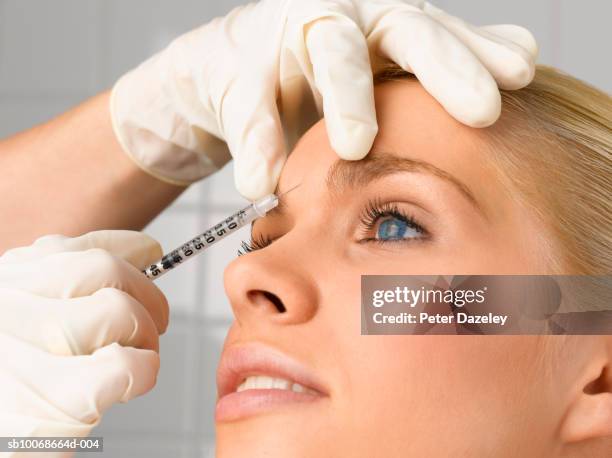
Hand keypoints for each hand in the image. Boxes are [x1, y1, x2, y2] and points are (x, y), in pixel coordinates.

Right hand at [0, 231, 168, 450]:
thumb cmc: (15, 378)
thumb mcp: (29, 313)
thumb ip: (74, 279)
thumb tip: (146, 252)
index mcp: (9, 281)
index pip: (85, 246)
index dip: (132, 252)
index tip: (150, 259)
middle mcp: (8, 305)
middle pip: (107, 270)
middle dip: (147, 298)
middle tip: (151, 327)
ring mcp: (24, 351)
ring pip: (120, 312)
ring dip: (144, 339)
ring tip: (133, 362)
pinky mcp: (49, 403)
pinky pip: (125, 366)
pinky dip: (141, 373)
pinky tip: (126, 388)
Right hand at [111, 0, 536, 199]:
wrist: (220, 73)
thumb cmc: (312, 75)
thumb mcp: (378, 69)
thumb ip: (445, 60)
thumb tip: (523, 56)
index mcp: (380, 24)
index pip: (438, 36)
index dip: (477, 57)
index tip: (521, 81)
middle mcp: (342, 20)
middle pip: (399, 31)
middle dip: (441, 66)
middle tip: (482, 111)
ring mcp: (285, 37)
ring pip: (328, 54)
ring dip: (347, 98)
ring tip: (358, 145)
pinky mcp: (233, 69)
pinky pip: (247, 107)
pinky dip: (255, 142)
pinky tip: (260, 181)